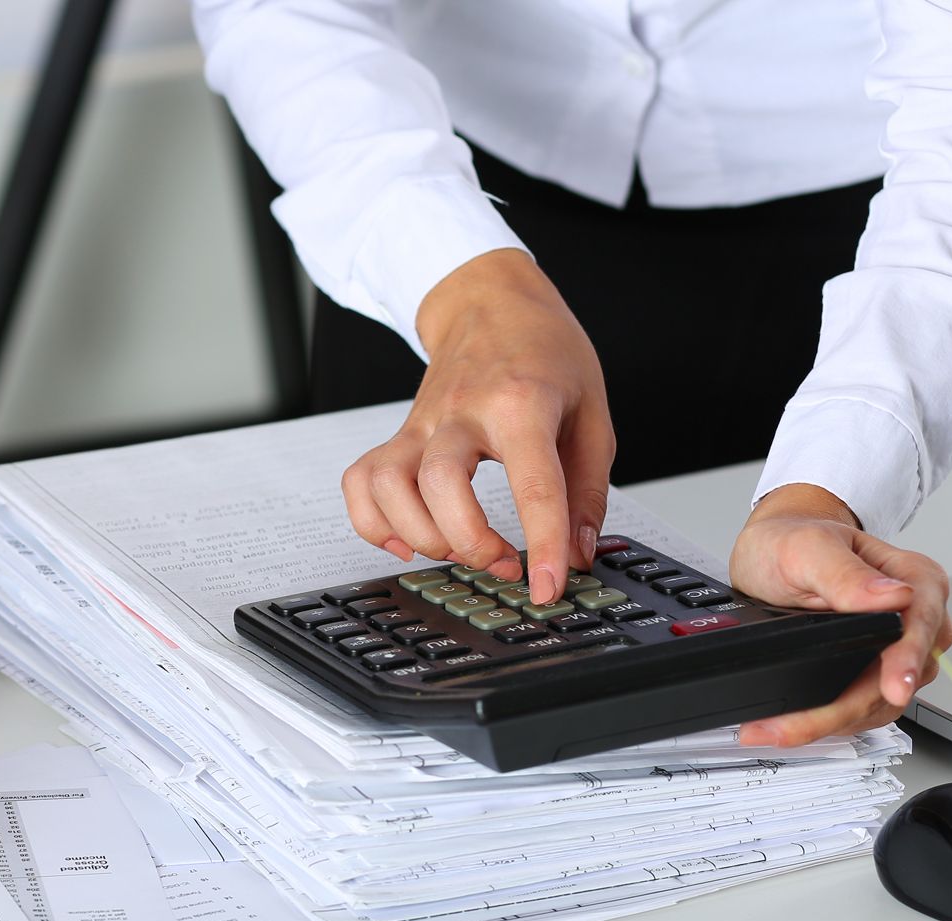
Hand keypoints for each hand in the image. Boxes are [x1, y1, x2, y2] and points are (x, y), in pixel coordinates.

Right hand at [341, 248, 615, 604]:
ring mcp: (422, 424)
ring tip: (458, 548)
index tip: (546, 588)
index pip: (532, 485)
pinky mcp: (398, 435)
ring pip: (389, 487)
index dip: (541, 545)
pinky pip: (360, 483)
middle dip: (469, 542)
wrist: (489, 302)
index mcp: (522, 403)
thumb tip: (575, 552)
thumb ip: (586, 489)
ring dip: (420, 536)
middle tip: (503, 561)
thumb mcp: (591, 413)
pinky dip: (373, 522)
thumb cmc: (544, 352)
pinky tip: (406, 538)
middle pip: (441, 486)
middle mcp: (462, 412)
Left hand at [729, 484, 951, 746]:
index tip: (895, 687)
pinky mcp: (872, 674)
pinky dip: (825, 722)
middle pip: (899, 678)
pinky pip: (860, 709)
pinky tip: (790, 724)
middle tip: (795, 726)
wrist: (771, 552)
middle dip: (847, 709)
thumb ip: (845, 574)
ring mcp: (896, 651)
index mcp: (914, 581)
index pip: (920, 627)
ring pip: (879, 703)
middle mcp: (915, 620)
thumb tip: (890, 595)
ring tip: (777, 728)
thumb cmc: (793, 541)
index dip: (906, 662)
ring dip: (829, 723)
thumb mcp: (808, 548)